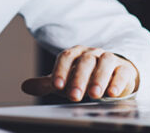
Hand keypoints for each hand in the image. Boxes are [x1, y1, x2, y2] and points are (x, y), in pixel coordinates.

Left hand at [21, 45, 139, 101]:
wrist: (112, 76)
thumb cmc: (85, 79)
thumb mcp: (66, 80)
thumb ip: (47, 83)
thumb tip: (24, 85)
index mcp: (77, 54)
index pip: (67, 56)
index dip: (61, 70)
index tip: (56, 85)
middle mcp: (93, 53)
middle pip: (85, 61)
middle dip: (79, 78)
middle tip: (74, 95)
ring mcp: (109, 59)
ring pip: (104, 63)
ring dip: (98, 78)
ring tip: (94, 95)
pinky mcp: (124, 69)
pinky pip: (122, 72)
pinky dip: (117, 82)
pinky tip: (112, 93)